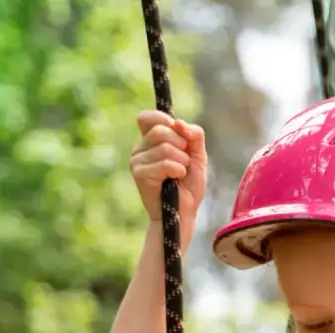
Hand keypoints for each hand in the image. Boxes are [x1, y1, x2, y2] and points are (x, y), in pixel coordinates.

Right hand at [131, 111, 207, 244]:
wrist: (184, 213)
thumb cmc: (188, 185)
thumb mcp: (198, 155)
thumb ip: (194, 135)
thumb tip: (178, 123)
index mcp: (150, 141)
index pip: (146, 117)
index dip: (163, 119)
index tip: (177, 132)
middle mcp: (139, 149)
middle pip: (161, 130)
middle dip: (181, 145)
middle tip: (184, 162)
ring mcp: (137, 162)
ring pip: (165, 147)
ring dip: (182, 162)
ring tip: (180, 175)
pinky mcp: (140, 175)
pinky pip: (165, 163)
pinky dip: (178, 171)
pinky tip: (175, 180)